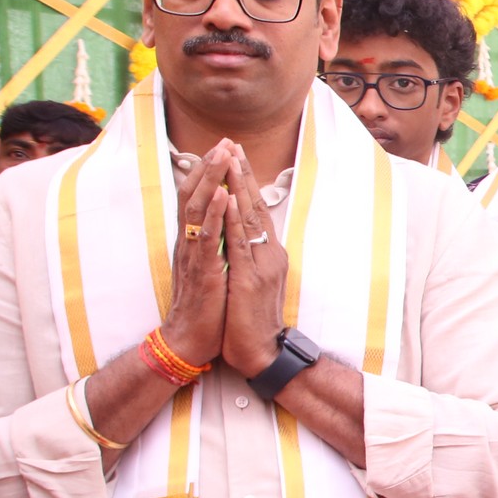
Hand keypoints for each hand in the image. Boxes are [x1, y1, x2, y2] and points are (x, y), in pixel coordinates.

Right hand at [159, 146, 231, 366]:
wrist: (190, 340)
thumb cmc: (204, 305)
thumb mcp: (211, 269)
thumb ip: (213, 246)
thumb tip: (224, 225)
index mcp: (194, 242)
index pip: (198, 199)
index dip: (208, 174)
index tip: (223, 149)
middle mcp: (189, 243)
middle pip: (195, 196)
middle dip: (209, 168)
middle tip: (223, 142)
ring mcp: (194, 255)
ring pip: (199, 209)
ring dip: (211, 181)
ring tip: (222, 156)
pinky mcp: (203, 270)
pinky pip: (207, 237)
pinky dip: (214, 214)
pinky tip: (222, 194)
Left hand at [217, 145, 287, 377]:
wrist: (262, 352)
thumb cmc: (252, 321)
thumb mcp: (253, 283)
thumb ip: (250, 259)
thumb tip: (243, 239)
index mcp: (269, 255)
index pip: (256, 212)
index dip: (245, 183)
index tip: (235, 157)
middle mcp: (269, 254)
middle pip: (254, 207)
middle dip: (242, 174)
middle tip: (232, 145)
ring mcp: (260, 265)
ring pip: (248, 218)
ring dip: (238, 186)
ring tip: (230, 160)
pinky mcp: (248, 278)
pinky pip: (239, 241)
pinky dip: (233, 217)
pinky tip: (228, 197)